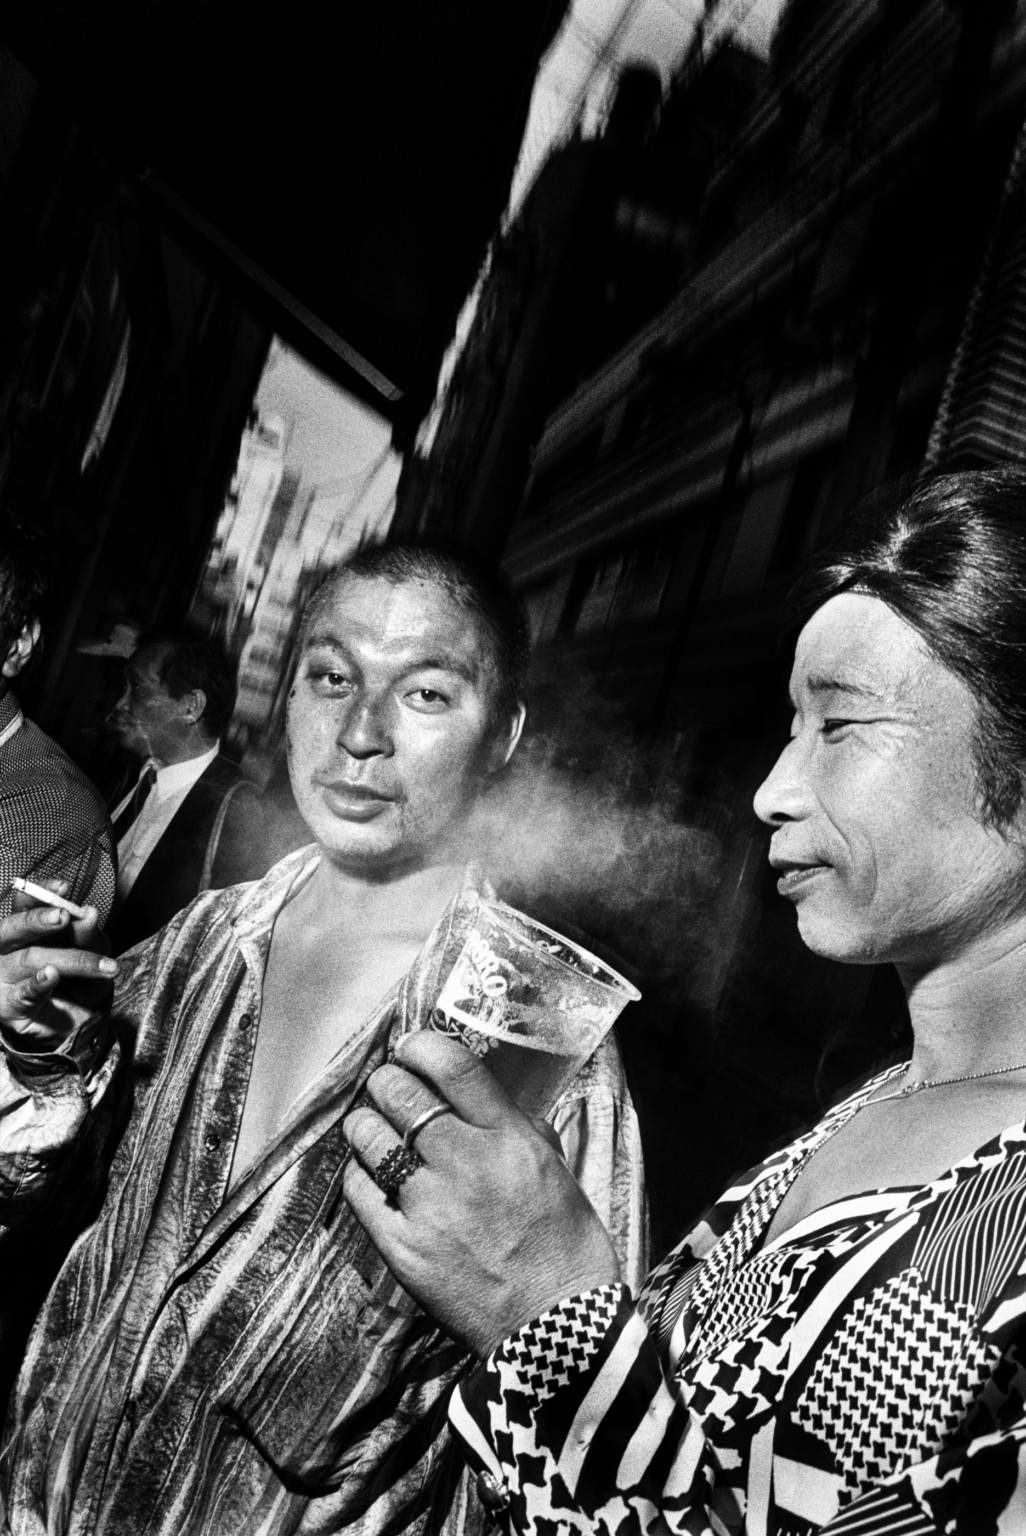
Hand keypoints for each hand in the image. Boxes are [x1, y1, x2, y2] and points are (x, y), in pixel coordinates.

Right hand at [0, 891, 117, 1048]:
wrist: (74, 1027)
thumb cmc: (78, 982)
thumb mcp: (90, 953)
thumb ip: (87, 935)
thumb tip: (89, 913)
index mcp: (25, 930)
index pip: (25, 904)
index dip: (41, 893)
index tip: (64, 886)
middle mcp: (7, 950)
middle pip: (14, 928)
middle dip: (38, 920)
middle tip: (63, 916)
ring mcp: (4, 977)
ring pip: (28, 959)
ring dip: (66, 958)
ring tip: (88, 959)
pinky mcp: (9, 1006)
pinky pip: (22, 994)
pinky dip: (38, 984)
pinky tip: (51, 976)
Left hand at [342, 1032, 619, 1356]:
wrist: (556, 1329)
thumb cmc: (566, 1247)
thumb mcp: (555, 1169)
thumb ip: (517, 1127)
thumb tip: (480, 1097)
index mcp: (509, 1139)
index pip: (451, 1065)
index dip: (420, 1045)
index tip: (410, 1047)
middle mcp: (465, 1163)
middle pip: (398, 1091)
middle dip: (387, 1081)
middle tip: (390, 1089)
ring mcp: (428, 1206)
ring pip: (368, 1136)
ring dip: (367, 1124)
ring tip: (374, 1128)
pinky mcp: (401, 1248)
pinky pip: (358, 1190)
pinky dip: (360, 1174)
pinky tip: (372, 1176)